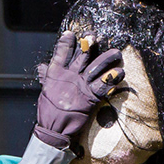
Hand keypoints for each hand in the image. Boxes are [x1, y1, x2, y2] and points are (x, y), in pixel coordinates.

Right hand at [34, 34, 124, 149]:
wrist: (54, 129)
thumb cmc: (49, 111)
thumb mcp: (45, 90)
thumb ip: (46, 76)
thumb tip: (43, 66)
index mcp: (56, 73)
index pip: (61, 53)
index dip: (66, 43)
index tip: (71, 34)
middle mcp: (69, 76)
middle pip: (81, 56)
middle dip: (89, 45)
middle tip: (94, 36)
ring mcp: (80, 86)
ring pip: (96, 67)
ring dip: (107, 59)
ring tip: (116, 52)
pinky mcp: (90, 97)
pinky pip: (104, 85)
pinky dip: (112, 78)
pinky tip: (120, 72)